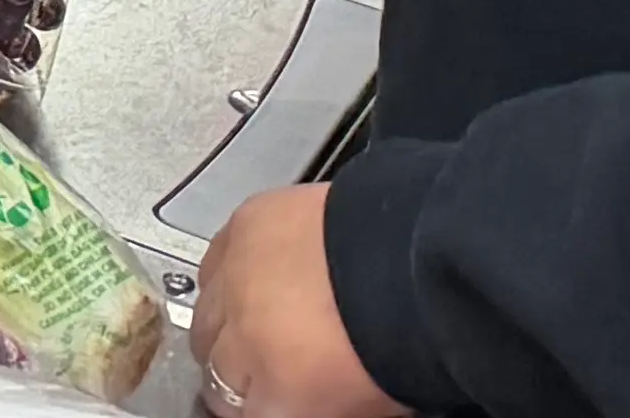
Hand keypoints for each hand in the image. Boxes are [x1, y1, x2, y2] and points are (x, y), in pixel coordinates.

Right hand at [195, 188, 397, 417]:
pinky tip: (259, 279)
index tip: (274, 402)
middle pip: (215, 373)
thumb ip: (320, 405)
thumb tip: (304, 400)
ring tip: (264, 322)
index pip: (240, 416)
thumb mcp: (370, 405)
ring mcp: (235, 285)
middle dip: (239, 375)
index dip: (260, 408)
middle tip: (272, 369)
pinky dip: (230, 275)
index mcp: (279, 399)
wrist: (424, 265)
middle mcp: (242, 344)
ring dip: (228, 326)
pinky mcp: (240, 230)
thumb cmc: (411, 342)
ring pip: (205, 317)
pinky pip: (214, 263)